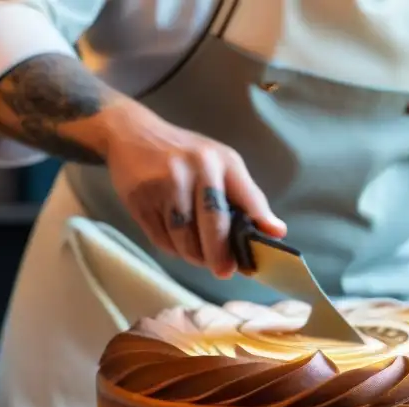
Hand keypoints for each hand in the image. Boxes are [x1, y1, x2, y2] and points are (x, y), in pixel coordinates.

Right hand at [103, 101, 285, 277]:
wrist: (131, 133)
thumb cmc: (185, 155)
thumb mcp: (221, 164)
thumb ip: (248, 198)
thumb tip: (277, 232)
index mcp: (222, 161)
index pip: (248, 199)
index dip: (256, 230)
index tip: (259, 255)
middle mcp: (196, 168)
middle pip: (213, 224)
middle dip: (220, 255)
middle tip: (224, 271)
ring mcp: (165, 183)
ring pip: (184, 238)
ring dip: (194, 255)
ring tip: (199, 256)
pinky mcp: (140, 199)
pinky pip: (161, 238)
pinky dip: (172, 249)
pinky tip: (177, 243)